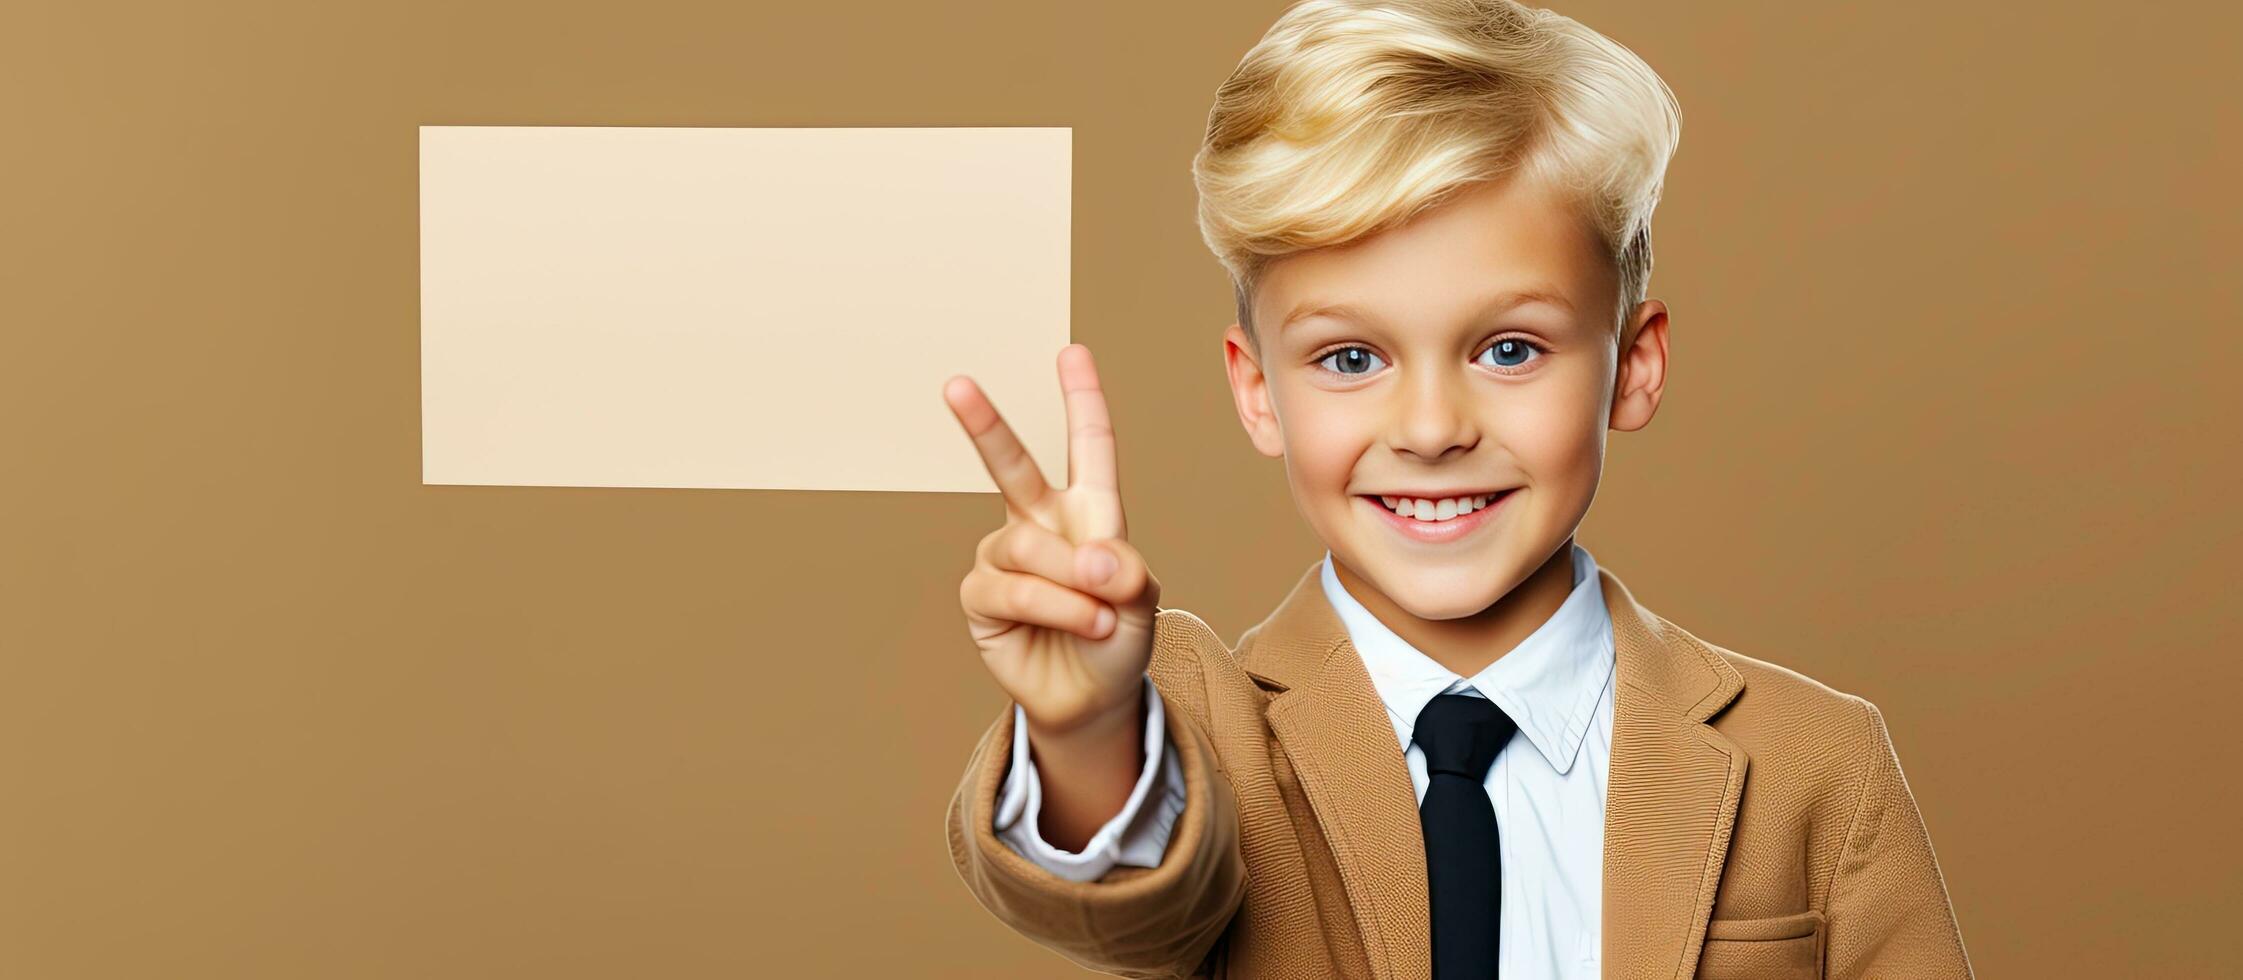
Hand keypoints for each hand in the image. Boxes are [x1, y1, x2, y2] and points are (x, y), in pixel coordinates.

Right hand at [947, 344, 1161, 739]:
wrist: (1092, 698)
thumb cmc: (1117, 640)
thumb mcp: (1140, 601)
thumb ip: (1125, 571)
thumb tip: (1094, 558)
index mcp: (1088, 510)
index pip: (1087, 447)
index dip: (1081, 399)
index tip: (1072, 352)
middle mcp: (1040, 524)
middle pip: (1010, 467)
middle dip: (984, 425)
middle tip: (956, 386)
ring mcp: (1006, 558)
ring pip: (1030, 549)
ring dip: (1073, 585)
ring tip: (1100, 617)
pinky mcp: (982, 596)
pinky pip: (1012, 588)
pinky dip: (1053, 607)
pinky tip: (1079, 625)